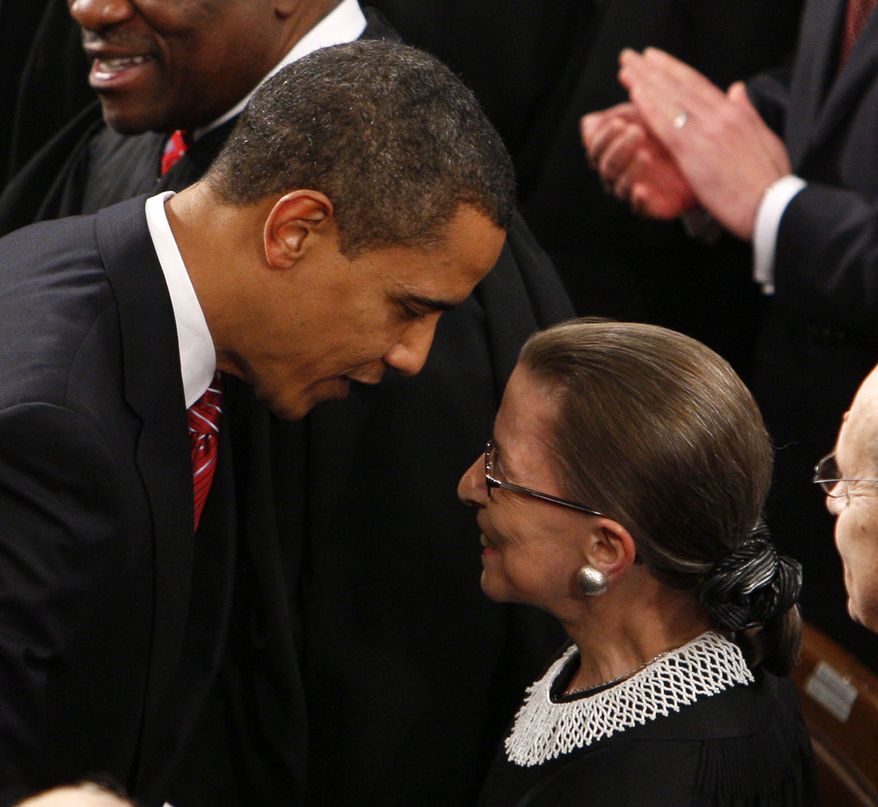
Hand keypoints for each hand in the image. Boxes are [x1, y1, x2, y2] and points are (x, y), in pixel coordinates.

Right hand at [581, 104, 695, 218]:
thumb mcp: (643, 114)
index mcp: (611, 150)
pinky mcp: (650, 206)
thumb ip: (619, 114)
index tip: (618, 123)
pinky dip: (638, 199)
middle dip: (618, 148)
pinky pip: (639, 207)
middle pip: (606, 166)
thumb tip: (589, 121)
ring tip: (645, 155)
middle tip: (636, 132)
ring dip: (629, 169)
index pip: (595, 148)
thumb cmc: (665, 130)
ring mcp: (632, 190)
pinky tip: (641, 190)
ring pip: (620, 185)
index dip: (602, 137)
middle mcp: (617, 173)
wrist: (699, 151)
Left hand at [618, 48, 789, 239]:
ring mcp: (709, 131)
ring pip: (672, 98)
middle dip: (656, 70)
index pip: (702, 85)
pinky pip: (668, 123)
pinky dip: (651, 106)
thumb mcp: (765, 139)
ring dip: (646, 82)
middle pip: (683, 85)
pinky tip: (635, 94)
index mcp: (738, 114)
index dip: (677, 71)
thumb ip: (747, 113)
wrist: (773, 205)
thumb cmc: (769, 182)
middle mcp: (723, 115)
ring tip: (627, 70)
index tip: (658, 61)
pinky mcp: (696, 150)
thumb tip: (736, 90)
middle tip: (633, 58)